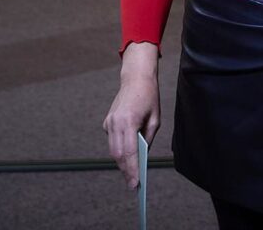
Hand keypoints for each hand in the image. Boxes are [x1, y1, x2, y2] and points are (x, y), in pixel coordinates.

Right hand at [103, 42, 159, 188]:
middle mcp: (115, 123)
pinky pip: (112, 140)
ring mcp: (109, 122)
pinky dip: (118, 150)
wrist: (135, 78)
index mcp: (129, 122)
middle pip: (118, 154)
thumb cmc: (149, 98)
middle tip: (133, 185)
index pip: (129, 153)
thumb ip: (148, 138)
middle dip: (126, 171)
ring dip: (121, 163)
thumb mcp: (155, 119)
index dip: (132, 170)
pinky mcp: (107, 121)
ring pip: (112, 149)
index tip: (136, 184)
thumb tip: (142, 156)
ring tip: (130, 175)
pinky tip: (126, 157)